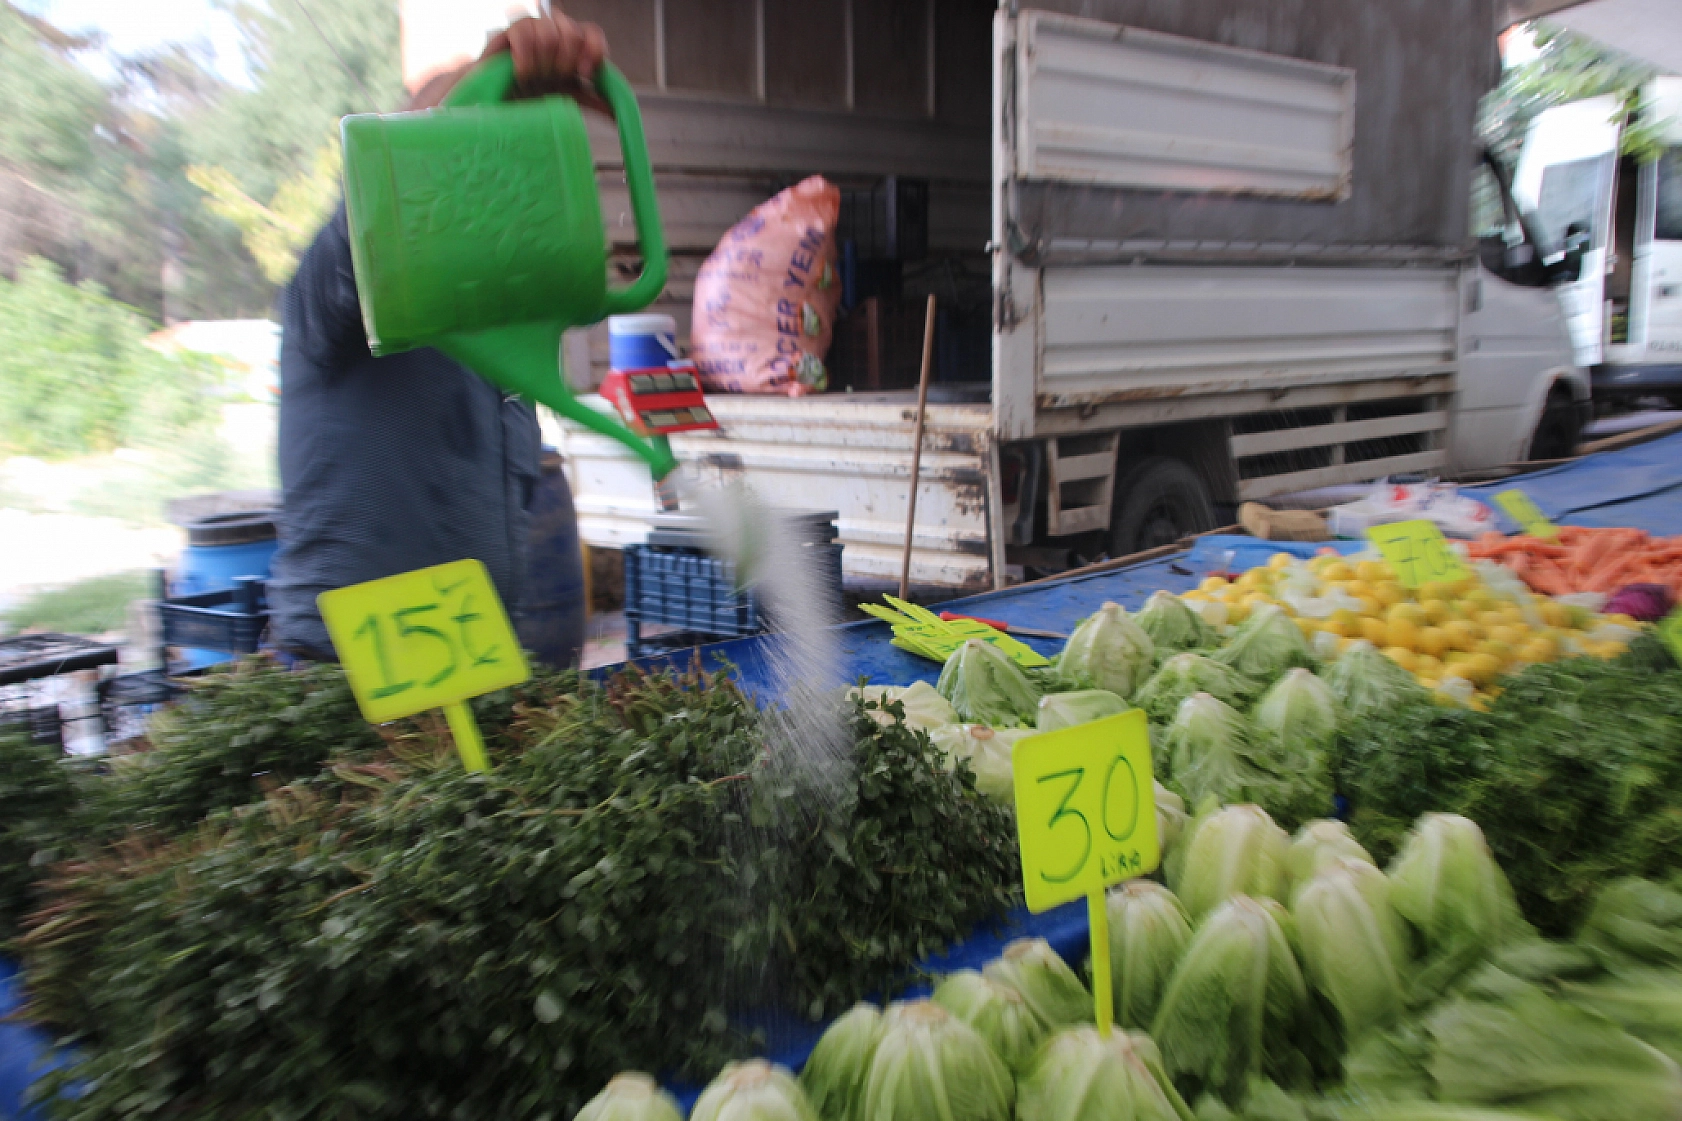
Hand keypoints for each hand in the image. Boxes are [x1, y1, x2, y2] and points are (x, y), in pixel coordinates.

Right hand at [407, 6, 609, 112]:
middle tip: (553, 78)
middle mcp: (554, 35)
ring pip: (551, 30)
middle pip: (573, 31)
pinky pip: (525, 31)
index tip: (586, 73)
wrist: (492, 101)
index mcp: (570, 48)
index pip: (591, 34)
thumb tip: (617, 113)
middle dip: (565, 60)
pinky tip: (522, 73)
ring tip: (533, 77)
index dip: (593, 50)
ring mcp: (532, 32)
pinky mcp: (509, 34)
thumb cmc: (528, 98)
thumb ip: (591, 100)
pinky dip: (527, 56)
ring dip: (544, 60)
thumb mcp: (565, 100)